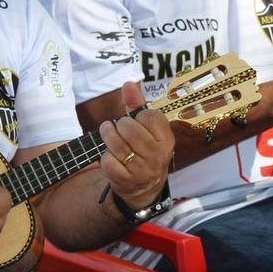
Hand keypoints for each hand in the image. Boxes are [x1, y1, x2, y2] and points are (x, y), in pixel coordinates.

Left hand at [99, 81, 174, 209]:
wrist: (145, 188)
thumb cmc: (145, 150)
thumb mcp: (147, 129)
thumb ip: (137, 104)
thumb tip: (128, 83)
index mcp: (166, 140)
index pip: (149, 116)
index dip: (139, 116)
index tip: (138, 121)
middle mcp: (157, 155)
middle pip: (129, 129)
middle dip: (120, 125)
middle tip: (120, 128)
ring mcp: (141, 169)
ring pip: (116, 144)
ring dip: (108, 135)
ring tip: (108, 133)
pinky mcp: (125, 180)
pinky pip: (108, 161)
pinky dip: (105, 156)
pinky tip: (111, 155)